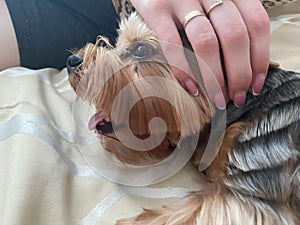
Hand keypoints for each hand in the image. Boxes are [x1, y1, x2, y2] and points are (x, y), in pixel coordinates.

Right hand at [130, 0, 269, 107]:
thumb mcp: (214, 0)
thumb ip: (229, 21)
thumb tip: (244, 64)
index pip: (256, 24)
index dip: (260, 57)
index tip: (256, 84)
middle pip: (235, 37)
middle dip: (239, 74)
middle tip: (237, 97)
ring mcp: (181, 0)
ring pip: (206, 42)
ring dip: (215, 77)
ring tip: (218, 98)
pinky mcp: (156, 10)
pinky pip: (172, 44)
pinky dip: (182, 69)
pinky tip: (191, 88)